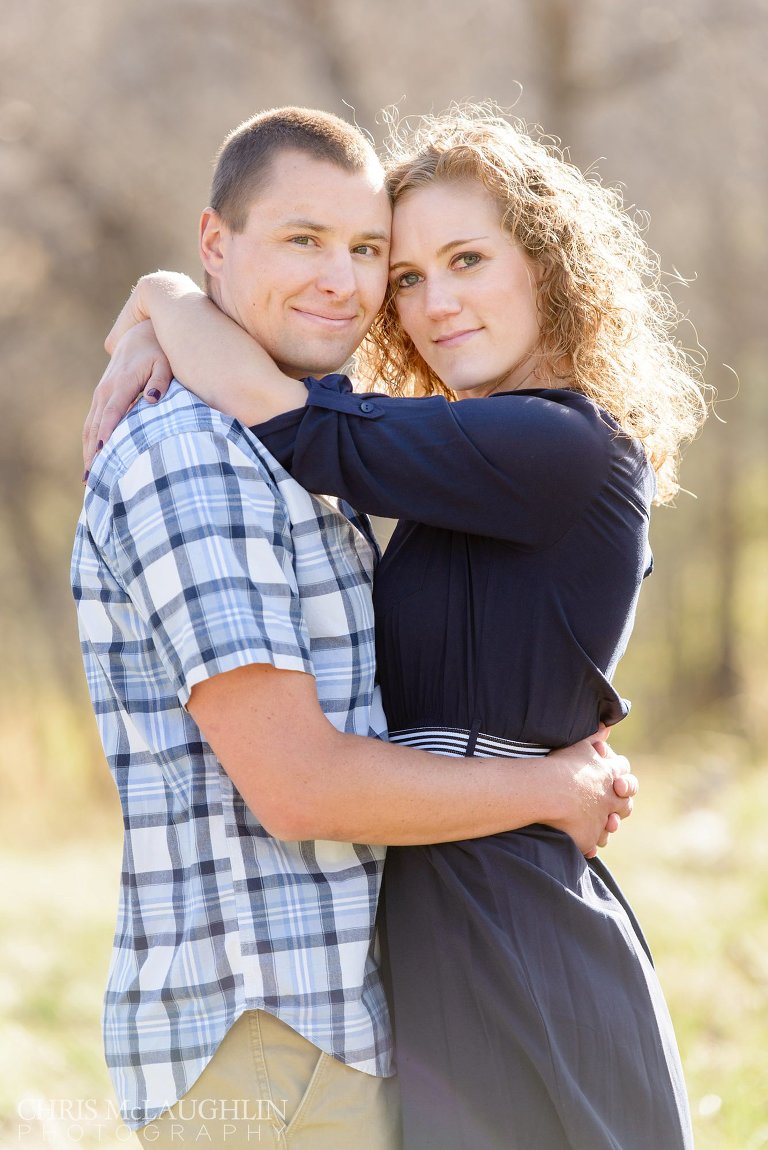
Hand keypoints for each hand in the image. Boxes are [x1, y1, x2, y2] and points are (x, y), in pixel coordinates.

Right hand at [82, 320, 171, 472]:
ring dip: (87, 450)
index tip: (104, 454)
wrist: (140, 336)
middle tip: (94, 479)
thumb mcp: (165, 363)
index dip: (107, 434)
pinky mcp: (100, 397)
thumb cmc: (159, 353)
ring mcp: (100, 393)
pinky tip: (92, 459)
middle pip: (95, 425)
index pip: (112, 413)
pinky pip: (91, 422)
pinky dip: (89, 442)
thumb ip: (160, 381)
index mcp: (121, 384)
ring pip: (90, 426)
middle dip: (93, 452)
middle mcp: (105, 390)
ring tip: (89, 477)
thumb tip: (152, 398)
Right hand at [545, 726, 637, 856]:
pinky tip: (587, 844)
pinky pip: (595, 842)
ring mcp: (601, 819)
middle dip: (620, 804)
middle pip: (625, 803)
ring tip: (600, 824)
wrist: (548, 792)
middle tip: (611, 805)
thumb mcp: (579, 745)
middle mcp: (611, 798)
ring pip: (611, 826)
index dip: (622, 777)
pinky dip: (591, 843)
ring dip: (607, 825)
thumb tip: (607, 725)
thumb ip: (595, 736)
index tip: (616, 781)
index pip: (624, 773)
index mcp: (610, 774)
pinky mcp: (590, 837)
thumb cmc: (561, 765)